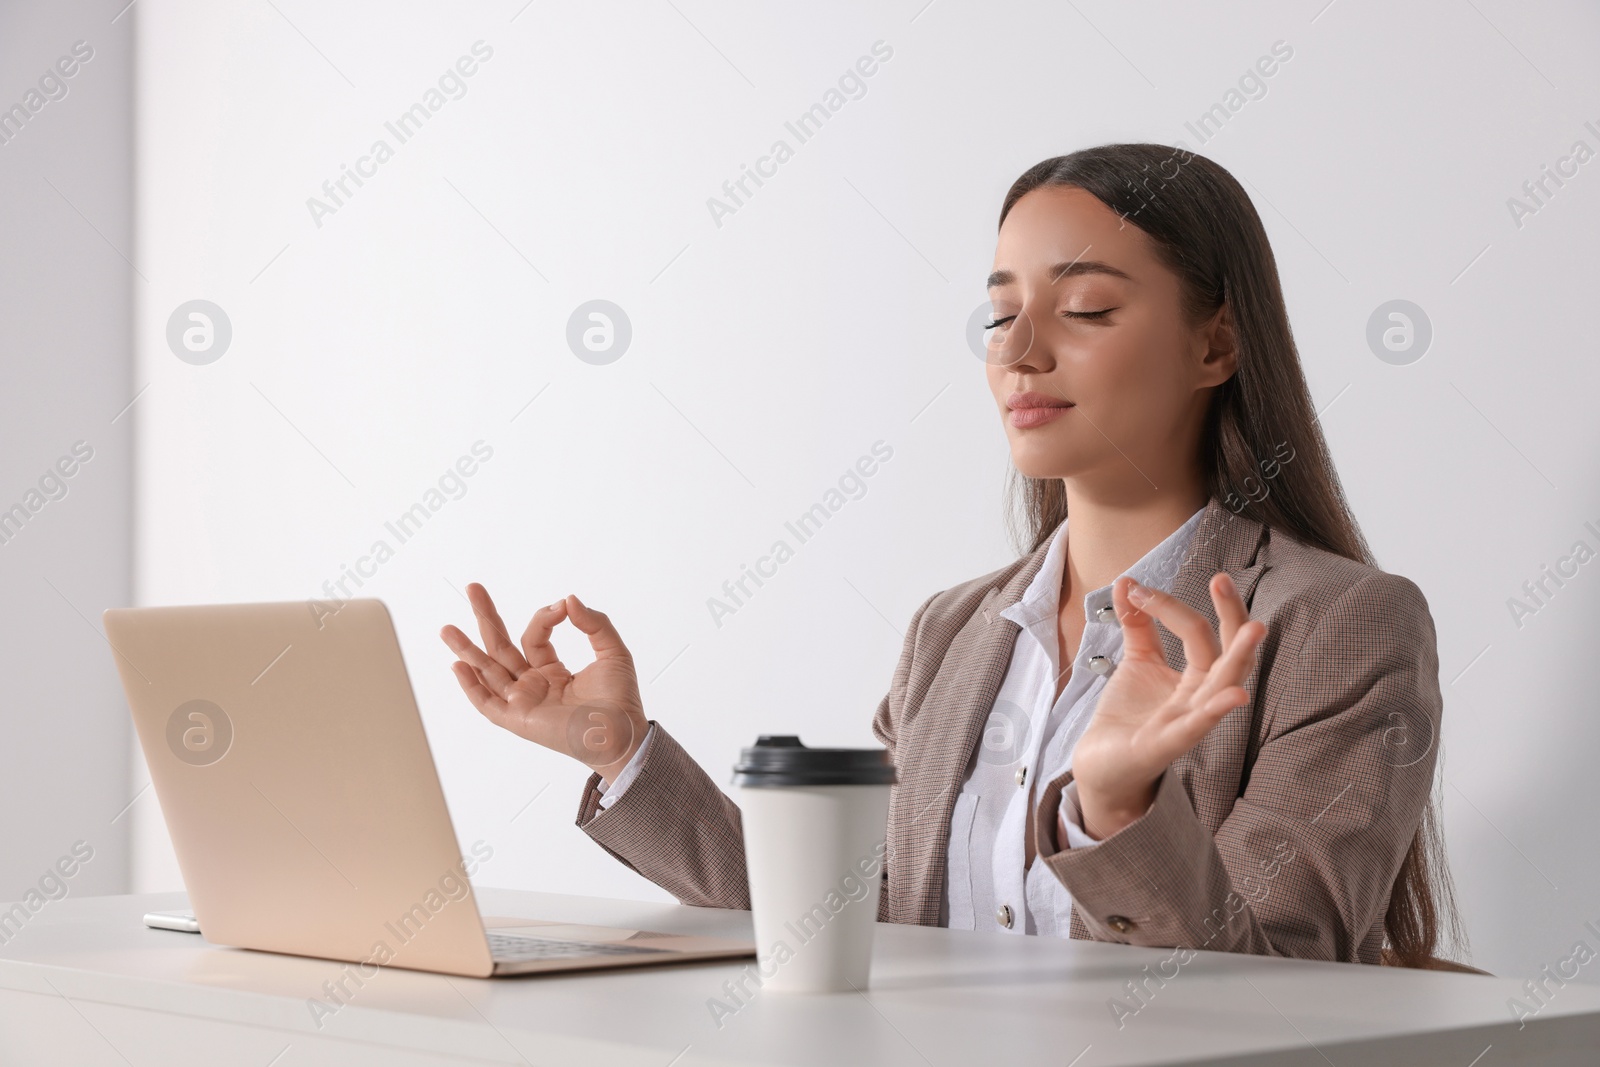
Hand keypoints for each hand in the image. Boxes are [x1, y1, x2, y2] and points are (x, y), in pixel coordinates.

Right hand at [440, 584, 647, 780]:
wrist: (622, 735)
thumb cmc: (621, 700)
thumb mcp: (612, 651)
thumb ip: (594, 623)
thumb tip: (568, 599)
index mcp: (552, 671)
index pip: (535, 636)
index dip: (545, 617)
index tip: (561, 607)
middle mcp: (533, 685)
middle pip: (501, 647)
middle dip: (486, 617)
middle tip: (473, 587)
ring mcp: (523, 702)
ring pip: (488, 671)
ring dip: (467, 650)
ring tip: (447, 629)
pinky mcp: (519, 720)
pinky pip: (488, 704)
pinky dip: (471, 687)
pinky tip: (458, 666)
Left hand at [1069, 572, 1265, 839]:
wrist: (1101, 765)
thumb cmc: (1129, 716)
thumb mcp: (1136, 662)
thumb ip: (1138, 624)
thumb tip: (1127, 581)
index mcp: (1196, 675)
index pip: (1198, 631)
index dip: (1170, 605)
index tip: (1136, 590)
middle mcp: (1201, 696)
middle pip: (1227, 652)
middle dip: (1230, 616)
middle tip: (1221, 580)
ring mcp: (1189, 722)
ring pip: (1224, 687)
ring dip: (1239, 658)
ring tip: (1254, 628)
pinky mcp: (1169, 746)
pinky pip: (1198, 727)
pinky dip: (1216, 711)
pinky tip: (1235, 695)